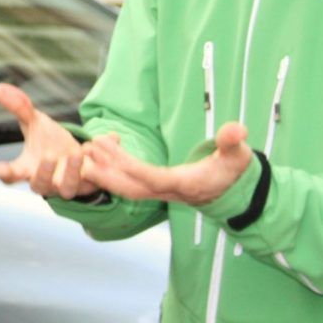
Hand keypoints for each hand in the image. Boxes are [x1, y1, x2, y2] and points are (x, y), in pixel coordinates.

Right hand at [0, 82, 100, 198]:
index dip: (7, 173)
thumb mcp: (35, 122)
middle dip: (44, 173)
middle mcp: (46, 181)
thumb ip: (19, 107)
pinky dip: (102, 160)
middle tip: (49, 155)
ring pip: (67, 188)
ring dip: (72, 172)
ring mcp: (68, 185)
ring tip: (77, 151)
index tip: (2, 168)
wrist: (77, 155)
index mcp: (27, 168)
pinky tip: (111, 138)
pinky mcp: (90, 184)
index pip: (11, 176)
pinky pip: (97, 178)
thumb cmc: (49, 142)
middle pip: (39, 185)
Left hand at [83, 122, 251, 205]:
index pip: (155, 179)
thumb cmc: (233, 171)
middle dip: (108, 173)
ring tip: (85, 151)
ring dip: (104, 173)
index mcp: (186, 185)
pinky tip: (99, 155)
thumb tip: (238, 129)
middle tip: (87, 151)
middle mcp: (169, 192)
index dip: (133, 167)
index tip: (111, 149)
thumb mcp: (238, 156)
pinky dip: (112, 172)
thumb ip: (233, 142)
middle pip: (132, 189)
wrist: (232, 192)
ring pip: (127, 188)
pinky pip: (129, 184)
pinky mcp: (156, 189)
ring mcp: (161, 193)